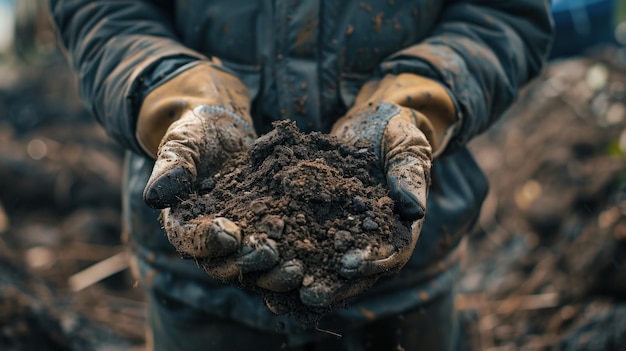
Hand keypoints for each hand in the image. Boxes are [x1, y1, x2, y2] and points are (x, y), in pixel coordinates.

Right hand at [137, 62, 292, 285]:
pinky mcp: (267, 233)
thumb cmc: (197, 134)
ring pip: (254, 265)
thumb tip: (154, 196)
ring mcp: (241, 240)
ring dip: (274, 271)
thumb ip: (171, 168)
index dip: (208, 242)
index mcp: (183, 224)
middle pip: (224, 263)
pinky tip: (315, 260)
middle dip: (247, 263)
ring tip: (298, 269)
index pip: (190, 241)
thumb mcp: (181, 144)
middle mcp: (210, 241)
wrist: (226, 130)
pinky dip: (294, 259)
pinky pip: (279, 252)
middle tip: (270, 255)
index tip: (230, 234)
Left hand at [297, 74, 456, 306]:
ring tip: (281, 293)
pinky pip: (302, 245)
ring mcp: (342, 234)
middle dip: (332, 286)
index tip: (345, 265)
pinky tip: (265, 266)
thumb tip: (415, 209)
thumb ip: (409, 176)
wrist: (368, 123)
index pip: (389, 256)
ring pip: (325, 267)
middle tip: (308, 294)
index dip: (368, 262)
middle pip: (354, 273)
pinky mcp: (318, 223)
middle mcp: (369, 240)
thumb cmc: (394, 134)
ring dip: (305, 281)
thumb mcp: (406, 148)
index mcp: (398, 229)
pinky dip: (286, 257)